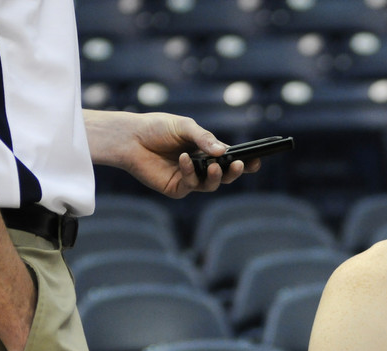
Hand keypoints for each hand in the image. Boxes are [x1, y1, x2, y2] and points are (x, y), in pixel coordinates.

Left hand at [83, 110, 259, 197]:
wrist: (130, 138)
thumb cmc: (157, 128)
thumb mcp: (184, 126)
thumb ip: (204, 138)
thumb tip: (223, 152)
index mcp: (207, 151)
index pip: (231, 159)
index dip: (245, 162)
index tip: (256, 160)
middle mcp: (201, 167)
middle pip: (226, 175)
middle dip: (235, 172)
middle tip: (239, 165)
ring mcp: (190, 179)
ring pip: (212, 185)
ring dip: (215, 176)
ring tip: (214, 166)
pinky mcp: (177, 188)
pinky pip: (191, 184)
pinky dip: (190, 172)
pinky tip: (184, 159)